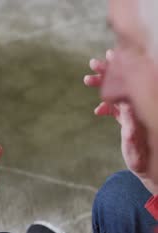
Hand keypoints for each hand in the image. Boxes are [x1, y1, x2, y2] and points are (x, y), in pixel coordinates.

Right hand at [84, 50, 148, 176]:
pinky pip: (116, 106)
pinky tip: (97, 112)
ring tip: (87, 79)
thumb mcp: (135, 148)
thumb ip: (130, 130)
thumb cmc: (143, 161)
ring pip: (119, 92)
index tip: (109, 58)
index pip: (131, 83)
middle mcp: (139, 107)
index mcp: (141, 109)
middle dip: (108, 72)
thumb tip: (125, 111)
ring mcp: (134, 112)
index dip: (120, 69)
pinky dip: (106, 105)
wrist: (149, 170)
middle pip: (125, 82)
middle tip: (93, 63)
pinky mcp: (128, 118)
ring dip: (104, 85)